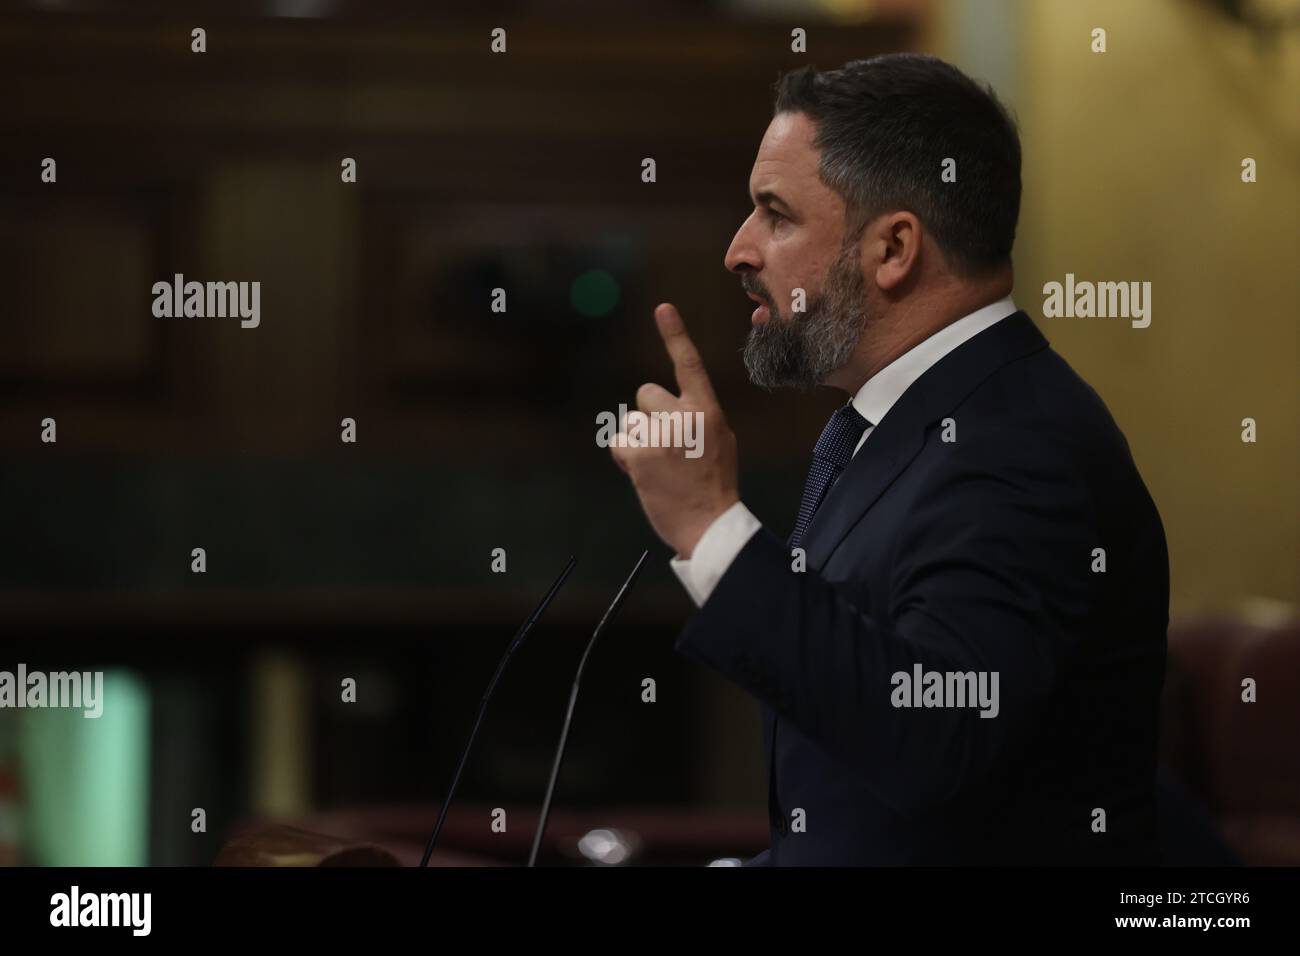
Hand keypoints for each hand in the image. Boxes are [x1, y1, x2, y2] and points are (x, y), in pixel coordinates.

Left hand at [610, 303, 739, 558]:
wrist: (709, 524)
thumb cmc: (713, 485)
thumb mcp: (719, 442)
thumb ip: (699, 417)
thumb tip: (675, 406)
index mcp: (708, 411)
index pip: (689, 365)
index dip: (675, 335)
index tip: (662, 309)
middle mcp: (685, 416)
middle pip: (645, 394)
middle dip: (649, 417)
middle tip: (666, 447)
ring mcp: (661, 435)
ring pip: (631, 422)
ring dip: (638, 442)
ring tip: (660, 468)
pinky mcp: (639, 455)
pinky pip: (619, 443)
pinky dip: (626, 459)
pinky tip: (646, 475)